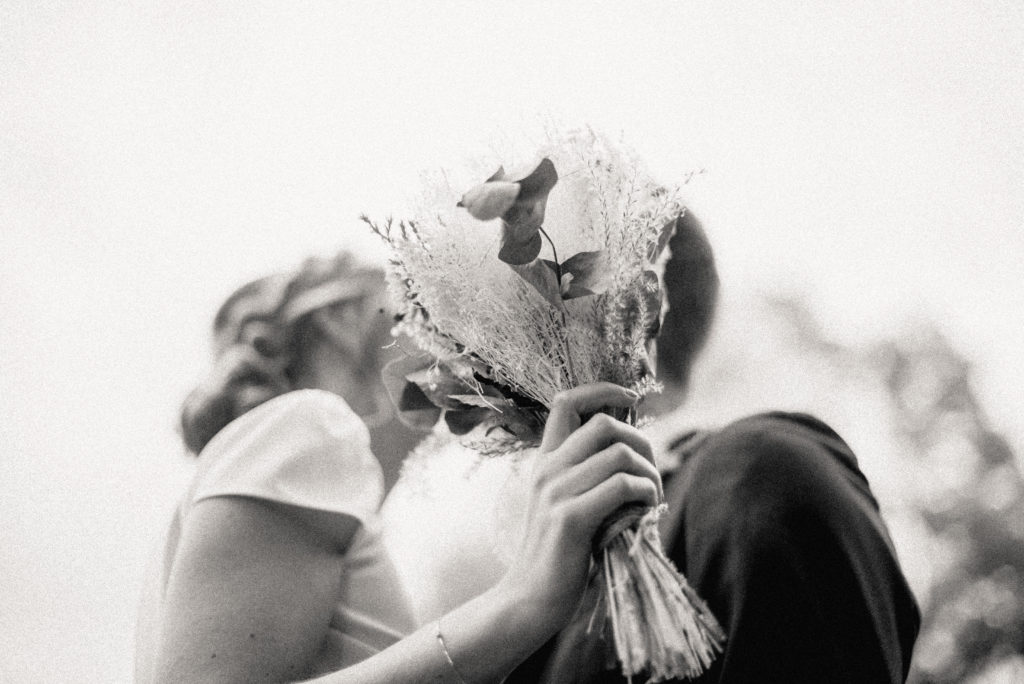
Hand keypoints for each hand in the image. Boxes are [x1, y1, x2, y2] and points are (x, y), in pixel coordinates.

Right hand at [495, 383, 660, 633]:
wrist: (529, 600)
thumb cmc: (559, 555)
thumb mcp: (566, 505)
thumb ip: (588, 476)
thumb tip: (633, 451)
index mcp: (545, 462)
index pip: (566, 401)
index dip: (603, 390)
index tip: (631, 401)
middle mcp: (547, 470)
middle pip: (604, 423)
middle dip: (642, 442)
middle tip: (651, 474)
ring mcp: (556, 492)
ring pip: (620, 454)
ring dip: (649, 474)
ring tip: (651, 499)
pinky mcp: (570, 518)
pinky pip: (622, 487)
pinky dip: (645, 495)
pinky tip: (644, 513)